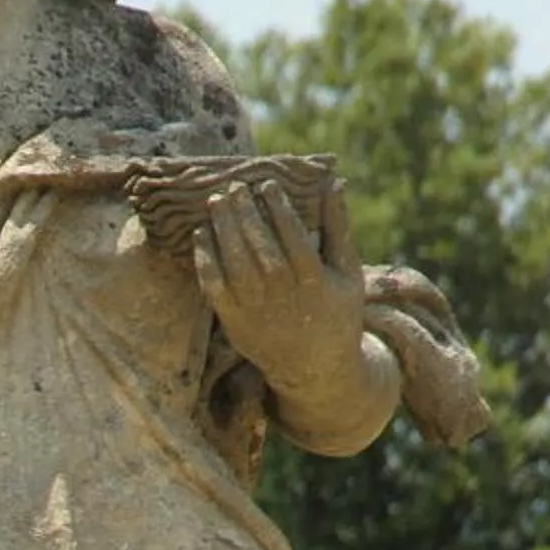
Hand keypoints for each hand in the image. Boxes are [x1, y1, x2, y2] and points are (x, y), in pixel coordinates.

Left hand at [193, 178, 364, 397]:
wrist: (313, 368)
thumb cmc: (336, 310)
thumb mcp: (348, 271)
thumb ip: (338, 227)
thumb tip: (334, 181)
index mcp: (314, 281)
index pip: (292, 236)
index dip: (277, 208)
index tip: (266, 183)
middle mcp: (282, 296)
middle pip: (259, 246)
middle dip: (244, 213)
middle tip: (234, 187)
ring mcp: (255, 311)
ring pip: (233, 262)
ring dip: (222, 229)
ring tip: (216, 201)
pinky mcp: (234, 322)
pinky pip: (213, 286)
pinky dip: (204, 258)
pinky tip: (201, 233)